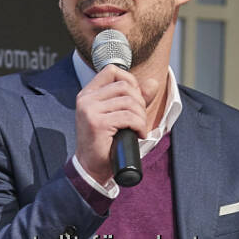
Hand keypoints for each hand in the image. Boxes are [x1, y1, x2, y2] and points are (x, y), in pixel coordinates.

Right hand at [74, 66, 157, 183]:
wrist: (91, 167)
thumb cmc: (104, 143)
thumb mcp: (119, 116)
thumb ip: (135, 98)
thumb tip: (153, 83)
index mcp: (88, 94)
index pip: (111, 71)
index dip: (129, 81)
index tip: (134, 99)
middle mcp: (86, 99)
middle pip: (124, 86)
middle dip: (139, 102)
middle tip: (139, 119)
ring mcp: (90, 111)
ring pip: (128, 102)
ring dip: (141, 116)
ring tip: (139, 128)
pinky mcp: (98, 124)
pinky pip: (129, 117)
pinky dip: (139, 126)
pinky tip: (138, 135)